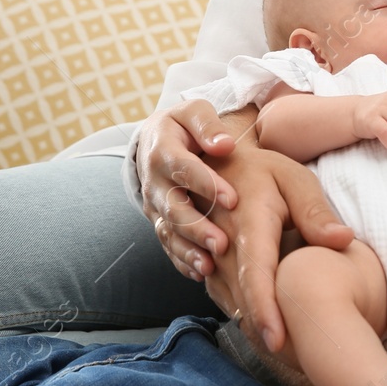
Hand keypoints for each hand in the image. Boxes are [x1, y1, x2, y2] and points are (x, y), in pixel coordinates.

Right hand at [133, 99, 239, 274]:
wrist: (154, 140)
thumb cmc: (183, 125)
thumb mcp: (193, 112)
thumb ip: (207, 124)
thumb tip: (224, 145)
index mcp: (163, 151)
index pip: (184, 169)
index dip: (207, 185)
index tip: (232, 199)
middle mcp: (154, 182)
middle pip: (173, 208)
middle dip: (197, 227)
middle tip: (222, 243)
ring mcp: (155, 206)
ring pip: (169, 231)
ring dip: (189, 250)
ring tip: (211, 266)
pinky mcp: (159, 222)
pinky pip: (167, 245)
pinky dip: (182, 261)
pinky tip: (201, 273)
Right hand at [134, 99, 352, 352]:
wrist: (216, 161)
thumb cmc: (264, 170)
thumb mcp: (294, 178)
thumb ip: (315, 211)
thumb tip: (344, 240)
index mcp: (247, 221)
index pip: (255, 273)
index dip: (264, 309)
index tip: (278, 342)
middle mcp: (221, 242)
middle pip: (238, 296)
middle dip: (260, 329)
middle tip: (294, 362)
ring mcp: (208, 253)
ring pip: (225, 298)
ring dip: (248, 324)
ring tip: (283, 357)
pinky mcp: (204, 261)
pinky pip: (216, 293)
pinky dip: (235, 311)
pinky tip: (260, 331)